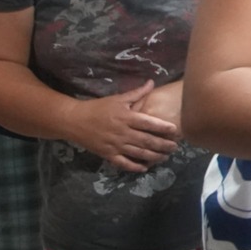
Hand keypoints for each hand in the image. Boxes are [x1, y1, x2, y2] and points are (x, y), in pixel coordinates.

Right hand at [61, 82, 180, 171]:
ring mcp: (115, 145)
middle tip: (175, 146)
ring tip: (166, 157)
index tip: (175, 130)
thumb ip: (136, 93)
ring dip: (154, 156)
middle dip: (163, 145)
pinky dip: (135, 167)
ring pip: (139, 153)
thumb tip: (151, 82)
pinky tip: (145, 168)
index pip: (148, 123)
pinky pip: (124, 163)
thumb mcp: (117, 98)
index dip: (163, 127)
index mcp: (126, 117)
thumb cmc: (98, 108)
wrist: (75, 121)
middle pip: (147, 141)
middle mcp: (123, 133)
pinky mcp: (108, 155)